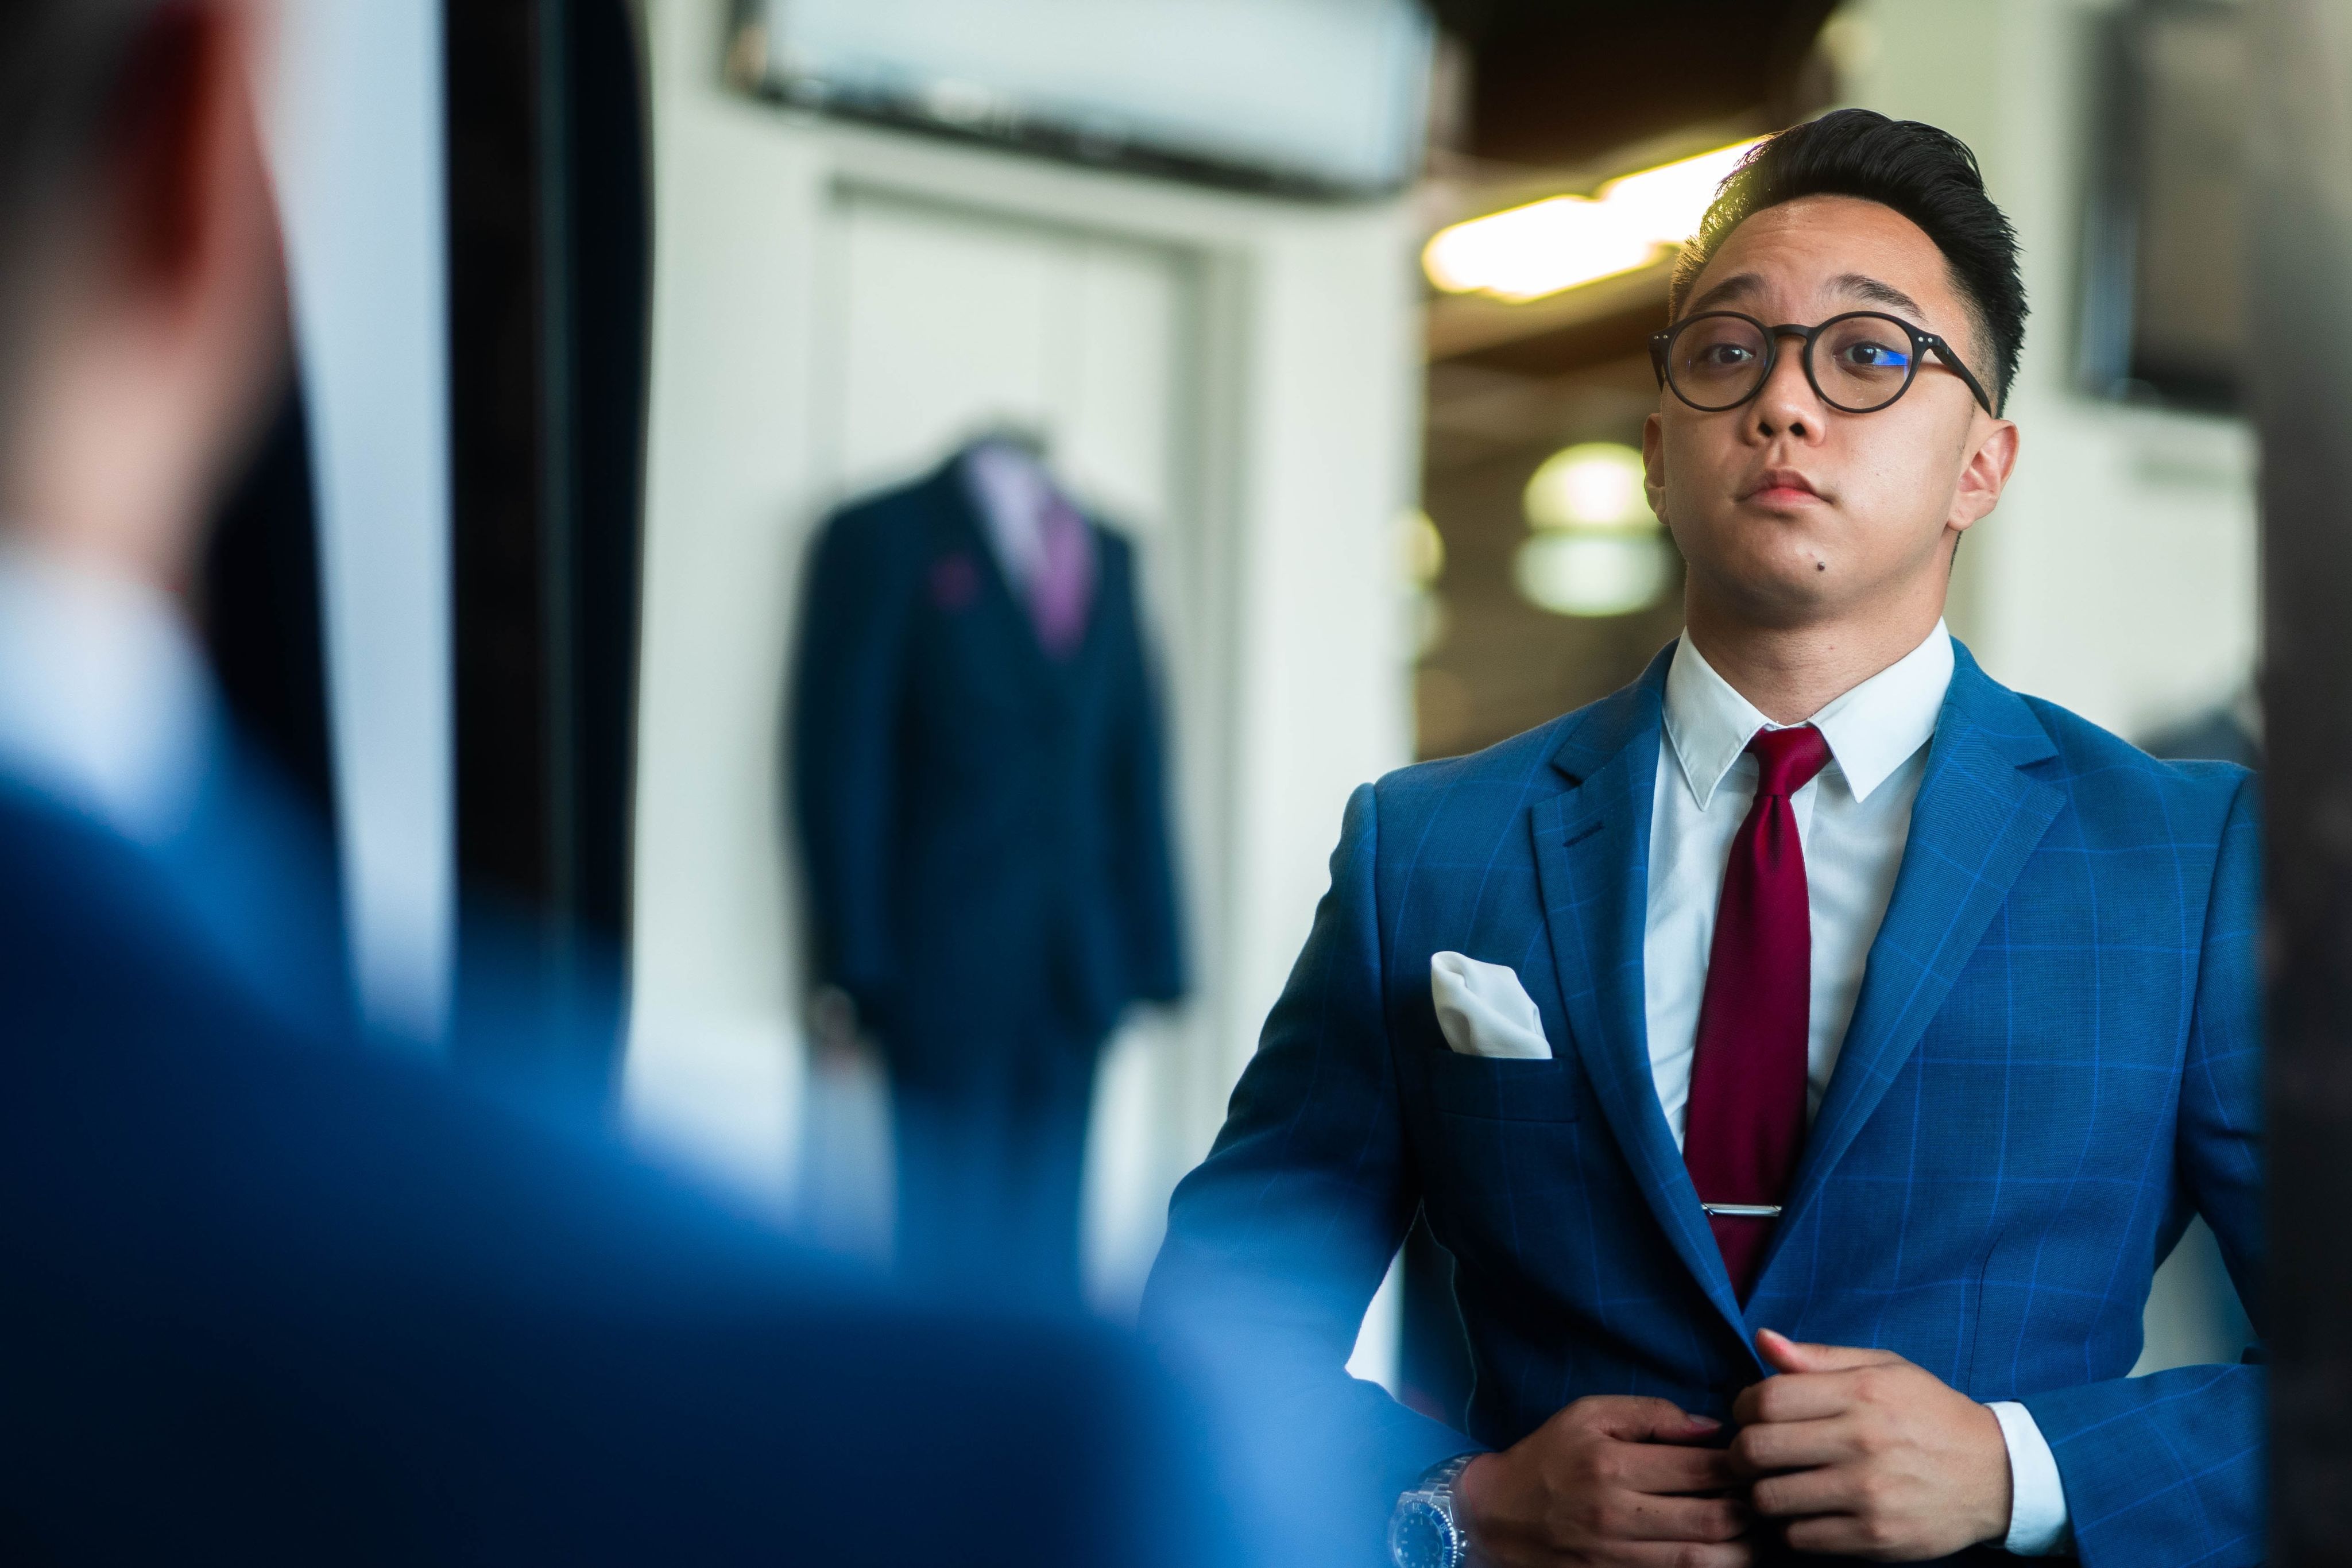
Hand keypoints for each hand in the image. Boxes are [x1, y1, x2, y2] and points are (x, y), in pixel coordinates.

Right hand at [1454, 1395, 1752, 1566]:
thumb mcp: (1588, 1415)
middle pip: (1714, 1521)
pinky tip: (1720, 1555)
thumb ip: (1650, 1414)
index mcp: (1612, 1465)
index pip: (1701, 1468)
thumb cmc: (1548, 1457)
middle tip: (1762, 1498)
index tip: (1751, 1461)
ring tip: (1751, 1532)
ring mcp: (1618, 1558)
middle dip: (1751, 1511)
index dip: (1740, 1466)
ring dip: (1742, 1549)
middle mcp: (1617, 1515)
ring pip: (1705, 1562)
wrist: (1496, 1517)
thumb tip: (1710, 1429)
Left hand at [1728, 1329, 2010, 1559]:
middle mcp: (1863, 1442)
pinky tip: (1807, 1510)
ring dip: (1762, 1492)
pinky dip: (1792, 1525)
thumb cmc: (1930, 1414)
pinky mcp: (1876, 1536)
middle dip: (1740, 1452)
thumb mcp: (1883, 1369)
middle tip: (1752, 1453)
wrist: (1995, 1475)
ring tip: (1777, 1483)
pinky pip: (1799, 1535)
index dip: (1742, 1405)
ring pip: (1770, 1498)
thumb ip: (1818, 1357)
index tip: (1749, 1413)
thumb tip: (1762, 1339)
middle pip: (1757, 1449)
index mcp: (1862, 1392)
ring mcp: (1869, 1493)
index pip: (1766, 1398)